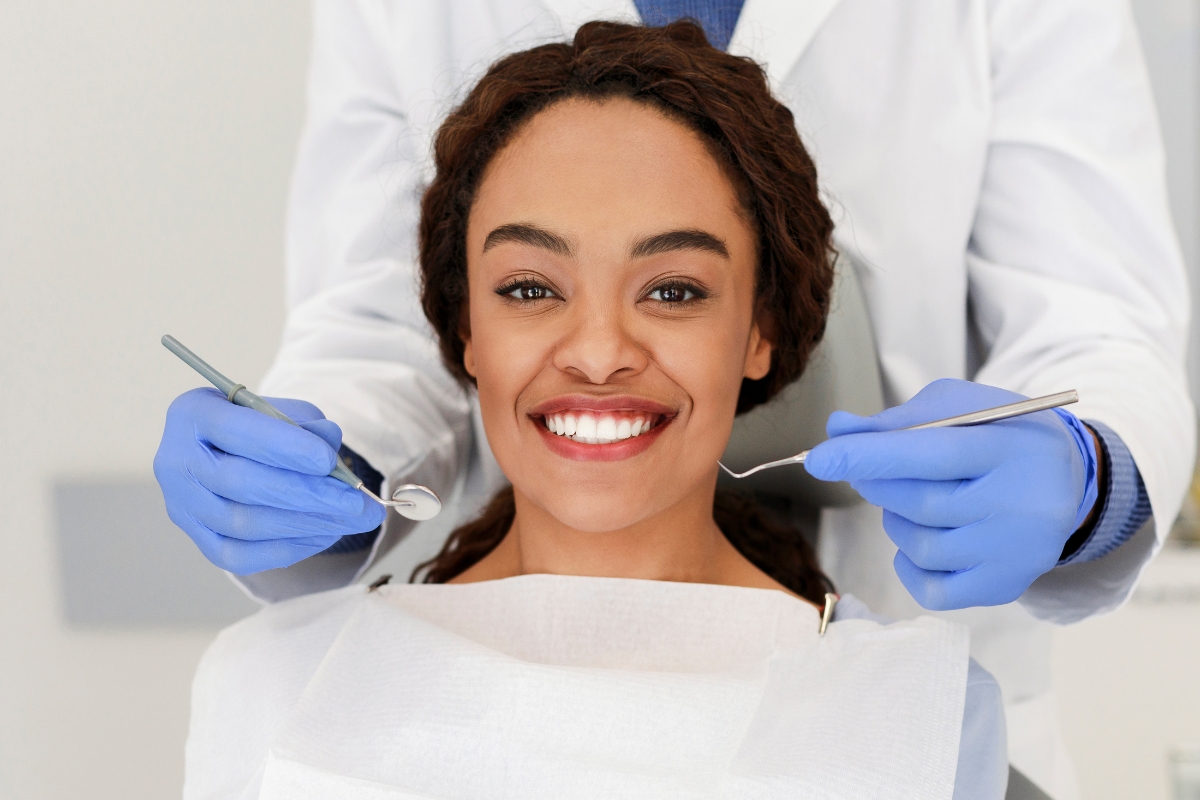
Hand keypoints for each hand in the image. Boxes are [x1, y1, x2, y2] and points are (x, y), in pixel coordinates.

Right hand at [153, 388, 385, 574]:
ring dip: (306, 524)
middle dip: (308, 495)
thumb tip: (331, 446)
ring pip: (243, 524)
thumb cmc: (260, 427)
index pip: (237, 432)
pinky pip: (240, 556)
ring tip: (353, 519)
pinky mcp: (197, 539)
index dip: (284, 447)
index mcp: (193, 415)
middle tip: (357, 502)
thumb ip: (307, 426)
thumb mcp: (284, 412)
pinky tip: (325, 534)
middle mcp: (175, 461)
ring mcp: (182, 506)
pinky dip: (288, 548)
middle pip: (241, 484)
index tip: (328, 460)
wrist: (229, 452)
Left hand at [803, 379, 1099, 608]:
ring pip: (921, 547)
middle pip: (920, 503)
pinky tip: (922, 536)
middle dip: (877, 484)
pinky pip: (933, 590)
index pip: (931, 454)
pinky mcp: (1004, 585)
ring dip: (896, 521)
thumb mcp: (960, 407)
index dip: (870, 456)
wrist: (1069, 480)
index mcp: (1009, 448)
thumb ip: (897, 420)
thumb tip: (838, 431)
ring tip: (915, 500)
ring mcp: (1015, 553)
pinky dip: (909, 565)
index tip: (819, 457)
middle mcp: (1019, 506)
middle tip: (868, 469)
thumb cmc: (1000, 435)